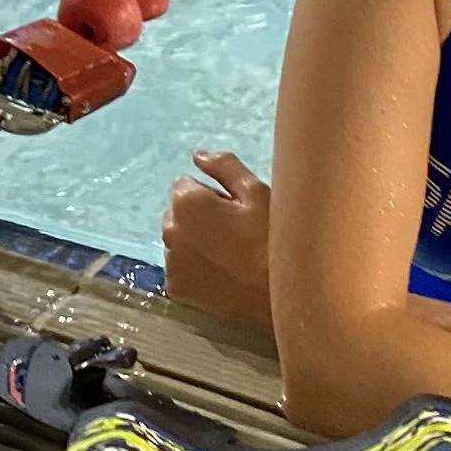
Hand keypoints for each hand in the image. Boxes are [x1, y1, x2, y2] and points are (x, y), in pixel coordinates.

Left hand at [160, 149, 274, 331]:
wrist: (282, 295)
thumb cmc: (273, 239)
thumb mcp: (256, 192)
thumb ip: (223, 166)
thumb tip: (198, 155)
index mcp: (186, 203)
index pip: (186, 185)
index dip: (212, 195)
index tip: (235, 211)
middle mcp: (169, 231)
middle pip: (178, 213)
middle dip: (199, 217)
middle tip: (235, 233)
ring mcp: (171, 264)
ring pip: (179, 241)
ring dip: (196, 242)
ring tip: (231, 255)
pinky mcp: (177, 290)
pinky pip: (181, 269)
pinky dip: (195, 269)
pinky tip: (222, 274)